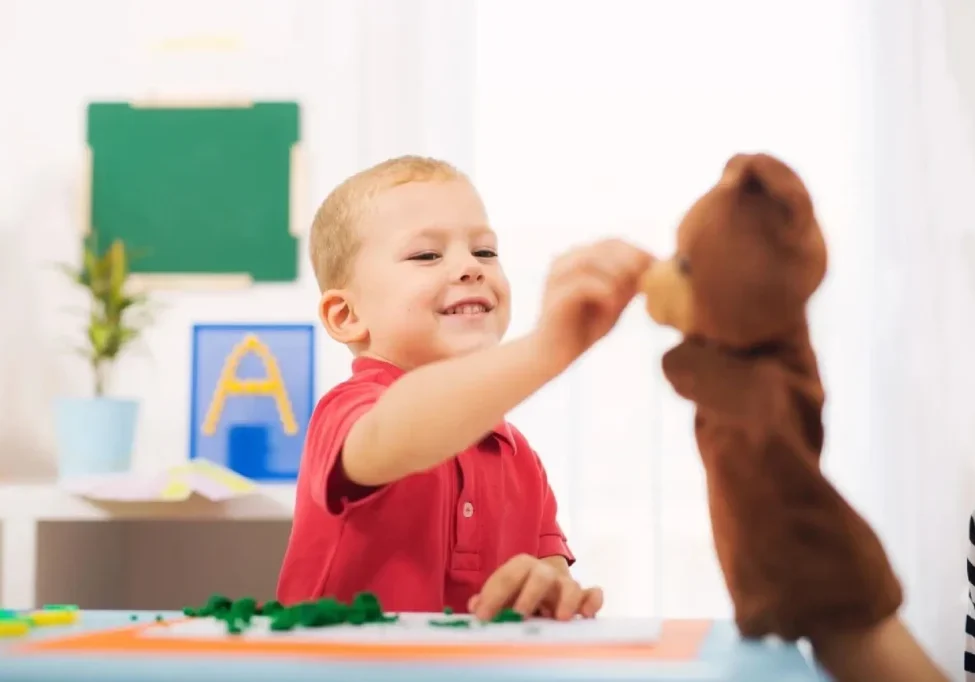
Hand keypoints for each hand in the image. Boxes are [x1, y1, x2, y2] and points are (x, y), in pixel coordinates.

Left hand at [467, 554, 603, 621]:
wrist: (547, 583)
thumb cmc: (521, 591)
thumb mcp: (503, 593)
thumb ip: (489, 599)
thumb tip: (474, 606)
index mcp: (522, 567)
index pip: (507, 575)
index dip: (493, 594)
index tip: (483, 616)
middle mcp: (546, 572)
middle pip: (540, 575)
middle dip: (529, 594)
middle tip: (519, 615)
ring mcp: (566, 584)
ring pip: (571, 585)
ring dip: (566, 600)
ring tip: (559, 618)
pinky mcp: (584, 597)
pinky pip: (593, 594)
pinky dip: (592, 602)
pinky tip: (586, 615)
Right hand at [535, 239, 653, 369]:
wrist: (554, 355)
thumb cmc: (584, 328)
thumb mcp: (614, 302)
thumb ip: (630, 285)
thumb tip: (657, 268)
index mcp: (579, 259)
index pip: (613, 242)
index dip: (638, 252)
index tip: (658, 268)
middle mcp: (565, 261)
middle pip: (604, 247)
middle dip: (631, 261)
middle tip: (646, 281)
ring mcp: (557, 277)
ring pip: (592, 260)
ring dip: (617, 275)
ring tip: (628, 295)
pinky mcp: (555, 297)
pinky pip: (583, 284)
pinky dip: (603, 291)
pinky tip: (613, 306)